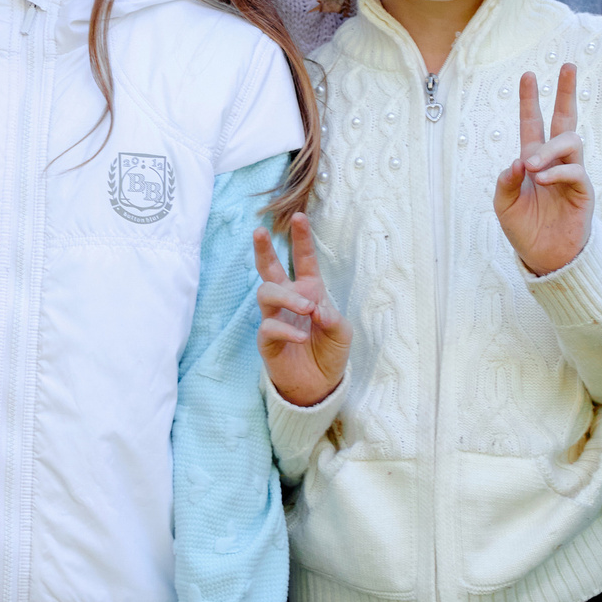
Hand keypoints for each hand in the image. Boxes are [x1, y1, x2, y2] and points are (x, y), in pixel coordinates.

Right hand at [255, 214, 347, 407]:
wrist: (319, 385)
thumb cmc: (330, 352)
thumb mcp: (342, 333)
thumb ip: (333, 318)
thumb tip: (317, 309)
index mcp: (309, 291)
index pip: (303, 260)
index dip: (301, 239)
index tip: (299, 216)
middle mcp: (288, 300)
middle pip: (269, 269)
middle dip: (263, 250)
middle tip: (259, 232)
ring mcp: (274, 318)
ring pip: (267, 293)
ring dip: (287, 297)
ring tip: (307, 309)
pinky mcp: (266, 340)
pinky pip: (269, 326)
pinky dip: (287, 329)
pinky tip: (302, 336)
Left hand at [493, 63, 590, 273]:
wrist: (545, 258)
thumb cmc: (525, 230)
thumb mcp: (504, 204)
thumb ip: (506, 181)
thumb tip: (518, 161)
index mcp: (533, 161)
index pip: (532, 124)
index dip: (530, 101)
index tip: (528, 75)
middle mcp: (554, 162)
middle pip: (564, 119)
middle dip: (566, 92)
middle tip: (568, 66)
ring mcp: (571, 174)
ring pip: (570, 141)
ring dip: (549, 149)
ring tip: (532, 165)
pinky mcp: (583, 191)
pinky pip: (575, 170)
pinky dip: (557, 171)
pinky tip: (541, 178)